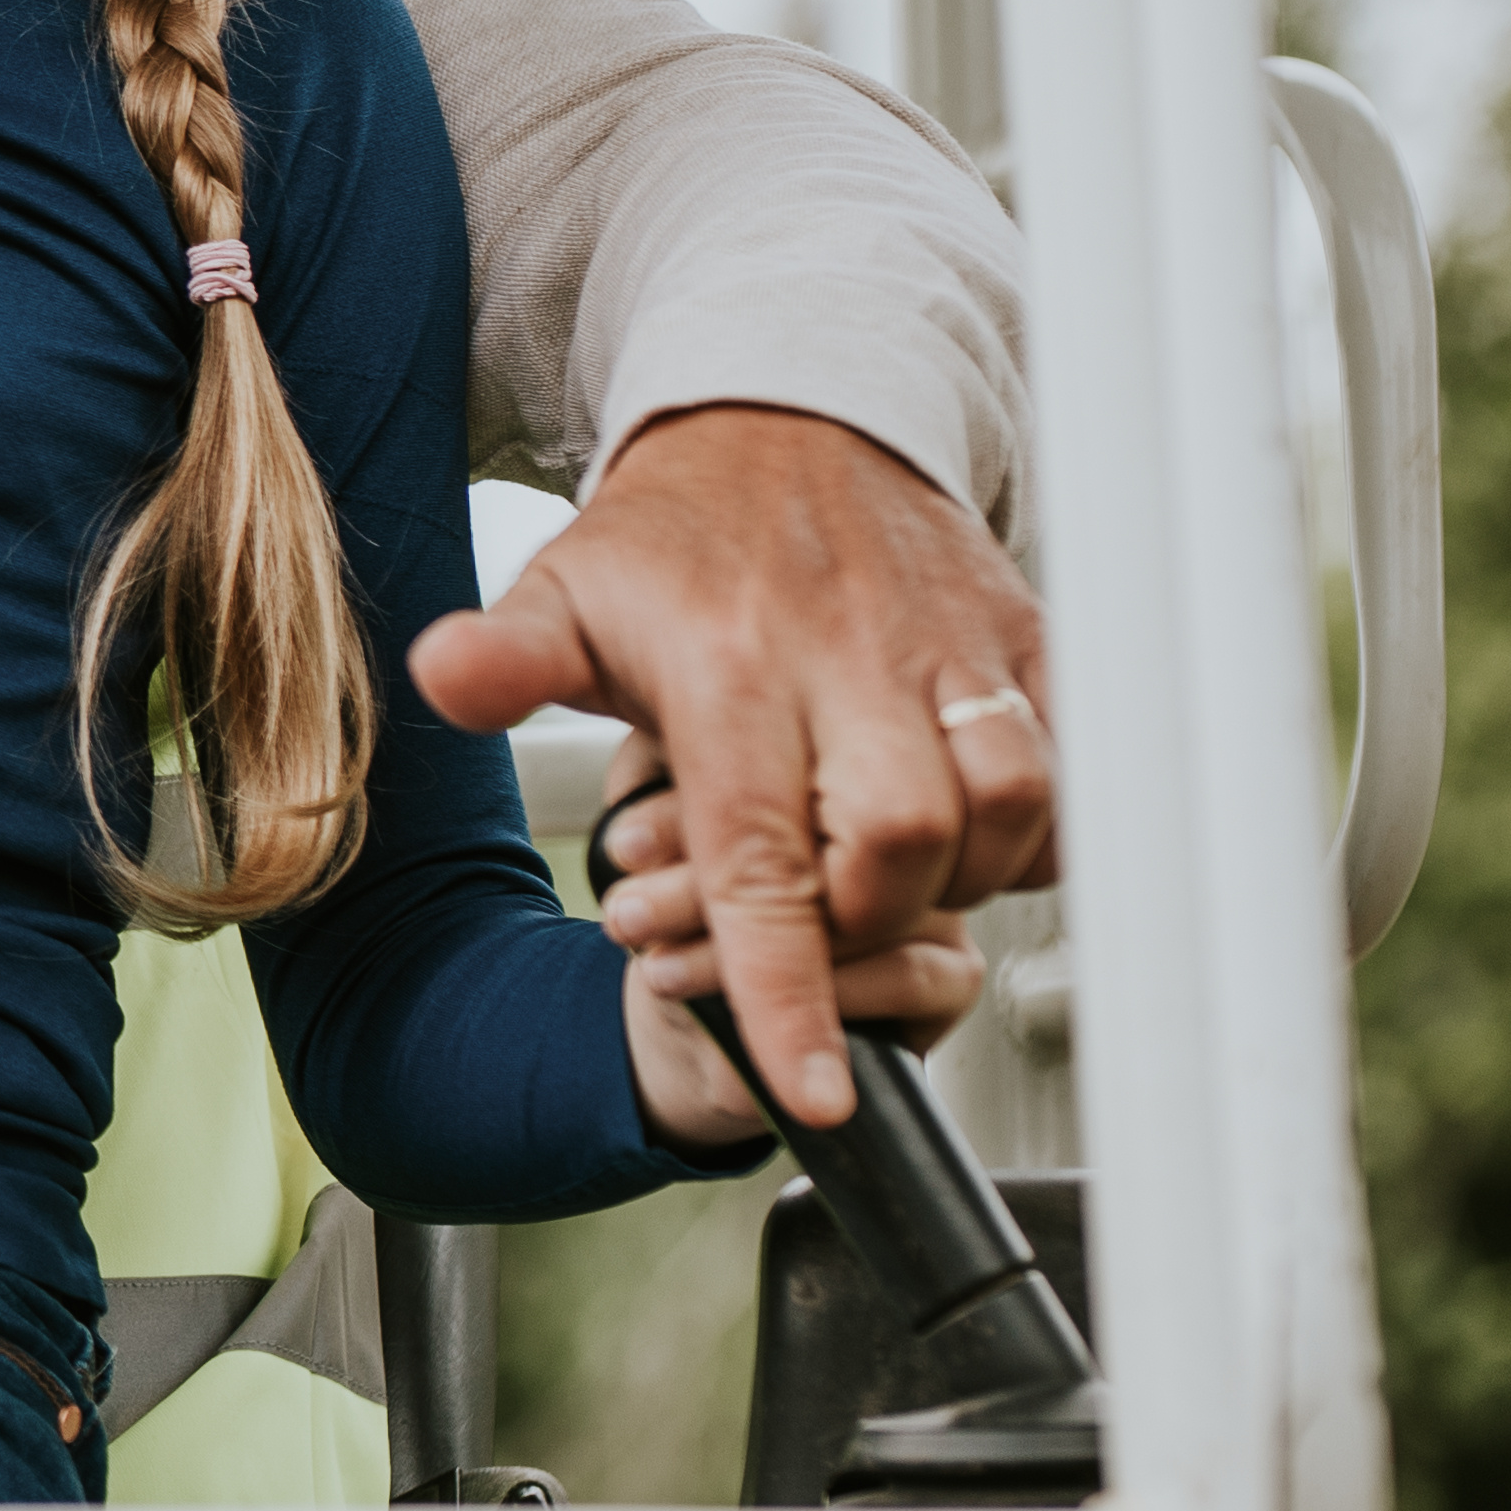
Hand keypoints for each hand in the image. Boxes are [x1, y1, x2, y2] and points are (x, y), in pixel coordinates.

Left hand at [410, 403, 1052, 1129]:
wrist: (788, 420)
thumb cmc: (674, 537)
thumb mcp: (560, 590)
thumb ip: (504, 657)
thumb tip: (441, 678)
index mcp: (728, 662)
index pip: (760, 849)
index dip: (783, 981)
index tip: (807, 1090)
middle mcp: (854, 656)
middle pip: (898, 838)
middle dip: (860, 919)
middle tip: (802, 923)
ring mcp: (952, 649)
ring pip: (1007, 807)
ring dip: (954, 880)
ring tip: (870, 879)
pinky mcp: (1024, 643)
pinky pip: (1068, 769)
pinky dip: (1028, 832)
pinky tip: (954, 839)